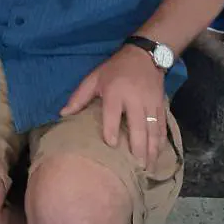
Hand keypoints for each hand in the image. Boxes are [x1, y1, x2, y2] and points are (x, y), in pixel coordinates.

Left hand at [61, 46, 167, 168]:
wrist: (144, 56)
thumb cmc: (115, 69)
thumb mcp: (94, 78)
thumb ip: (79, 97)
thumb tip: (62, 114)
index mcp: (116, 92)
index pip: (113, 113)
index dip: (112, 129)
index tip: (111, 144)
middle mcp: (135, 100)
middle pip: (138, 126)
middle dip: (139, 148)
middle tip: (137, 167)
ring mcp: (151, 104)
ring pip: (153, 130)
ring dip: (152, 150)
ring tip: (148, 168)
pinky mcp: (161, 106)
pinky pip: (162, 127)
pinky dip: (160, 142)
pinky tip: (157, 155)